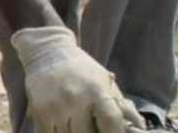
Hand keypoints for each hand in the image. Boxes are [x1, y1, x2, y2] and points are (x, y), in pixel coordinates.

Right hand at [12, 27, 143, 132]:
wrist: (46, 53)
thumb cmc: (81, 70)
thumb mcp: (105, 81)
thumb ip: (122, 106)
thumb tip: (139, 127)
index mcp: (95, 91)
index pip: (111, 123)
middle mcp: (74, 100)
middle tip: (96, 129)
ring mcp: (54, 107)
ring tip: (81, 126)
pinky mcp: (39, 112)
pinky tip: (67, 127)